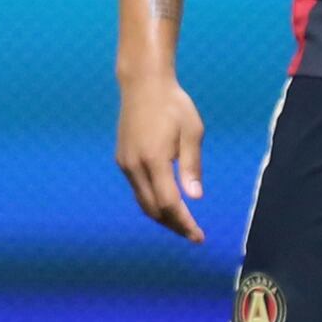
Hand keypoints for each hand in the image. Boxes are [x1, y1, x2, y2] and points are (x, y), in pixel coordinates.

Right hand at [115, 78, 207, 240]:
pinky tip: (166, 203)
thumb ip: (192, 166)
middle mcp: (135, 166)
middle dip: (173, 225)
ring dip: (162, 217)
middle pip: (153, 209)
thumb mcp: (192, 132)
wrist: (143, 84)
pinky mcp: (122, 160)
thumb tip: (195, 197)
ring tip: (182, 223)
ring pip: (143, 202)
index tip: (199, 236)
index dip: (184, 223)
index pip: (169, 203)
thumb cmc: (174, 105)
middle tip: (193, 233)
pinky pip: (137, 190)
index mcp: (154, 159)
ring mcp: (125, 164)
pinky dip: (152, 202)